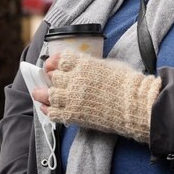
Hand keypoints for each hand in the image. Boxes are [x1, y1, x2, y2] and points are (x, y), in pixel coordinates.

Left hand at [34, 51, 161, 143]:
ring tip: (39, 93)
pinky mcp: (73, 115)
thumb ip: (90, 64)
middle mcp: (74, 79)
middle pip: (52, 76)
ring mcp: (72, 97)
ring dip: (43, 93)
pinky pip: (53, 112)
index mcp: (83, 63)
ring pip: (48, 94)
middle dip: (50, 78)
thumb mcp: (108, 64)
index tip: (52, 65)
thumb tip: (82, 65)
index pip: (58, 59)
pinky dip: (47, 110)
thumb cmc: (127, 83)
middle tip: (49, 80)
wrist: (134, 105)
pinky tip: (47, 108)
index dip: (53, 62)